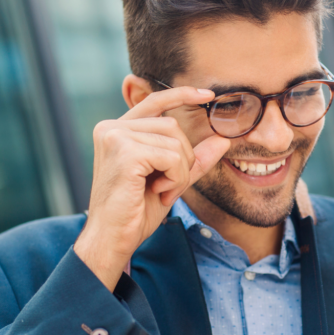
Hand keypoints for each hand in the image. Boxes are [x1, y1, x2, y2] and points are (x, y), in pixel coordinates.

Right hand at [74, 86, 230, 290]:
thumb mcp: (169, 181)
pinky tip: (158, 192)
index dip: (181, 94)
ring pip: (174, 140)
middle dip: (181, 159)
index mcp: (116, 131)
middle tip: (167, 187)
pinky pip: (171, 156)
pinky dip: (175, 178)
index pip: (152, 102)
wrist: (112, 239)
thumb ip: (192, 159)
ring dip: (179, 171)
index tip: (208, 95)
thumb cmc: (134, 213)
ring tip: (161, 191)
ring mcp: (114, 137)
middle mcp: (110, 128)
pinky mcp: (124, 152)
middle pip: (171, 125)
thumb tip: (222, 140)